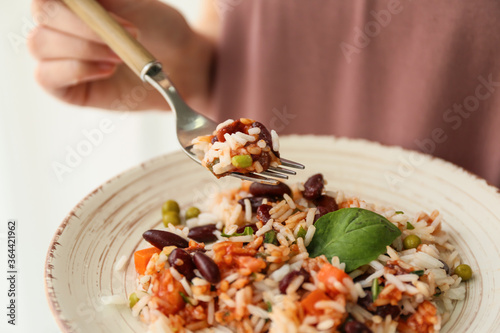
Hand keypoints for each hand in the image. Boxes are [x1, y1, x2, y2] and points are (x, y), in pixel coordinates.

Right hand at [29, 0, 214, 110]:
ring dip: (85, 49)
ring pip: (40, 44)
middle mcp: (58, 24)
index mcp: (73, 1)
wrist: (180, 63)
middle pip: (42, 16)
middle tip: (131, 33)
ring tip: (120, 56)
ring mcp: (58, 55)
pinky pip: (45, 76)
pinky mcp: (64, 86)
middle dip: (85, 27)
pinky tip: (107, 70)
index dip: (69, 4)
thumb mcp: (137, 2)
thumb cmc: (160, 28)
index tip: (103, 10)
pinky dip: (77, 70)